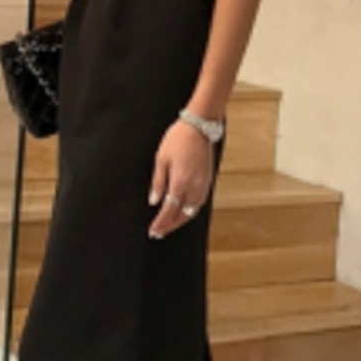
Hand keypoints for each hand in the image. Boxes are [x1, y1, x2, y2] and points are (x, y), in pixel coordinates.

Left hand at [148, 120, 215, 238]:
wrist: (199, 127)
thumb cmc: (178, 139)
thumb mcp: (161, 159)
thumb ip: (158, 183)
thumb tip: (154, 201)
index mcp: (180, 183)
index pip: (168, 211)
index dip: (160, 223)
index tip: (153, 231)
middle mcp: (194, 187)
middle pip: (181, 216)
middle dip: (170, 226)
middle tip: (159, 233)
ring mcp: (203, 185)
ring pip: (192, 212)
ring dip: (180, 221)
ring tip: (169, 226)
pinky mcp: (207, 182)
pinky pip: (198, 204)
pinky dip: (189, 212)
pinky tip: (183, 212)